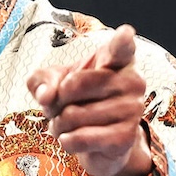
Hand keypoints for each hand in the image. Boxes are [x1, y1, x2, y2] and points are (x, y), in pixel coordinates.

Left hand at [26, 24, 151, 175]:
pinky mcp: (126, 137)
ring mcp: (132, 109)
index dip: (122, 40)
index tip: (124, 33)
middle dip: (55, 100)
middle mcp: (131, 80)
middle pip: (73, 84)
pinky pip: (82, 138)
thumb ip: (42, 80)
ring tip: (64, 124)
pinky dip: (67, 141)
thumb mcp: (53, 81)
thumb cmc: (76, 99)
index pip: (121, 47)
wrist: (96, 138)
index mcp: (116, 59)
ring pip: (74, 115)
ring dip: (58, 124)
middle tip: (60, 106)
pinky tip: (69, 139)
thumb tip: (46, 95)